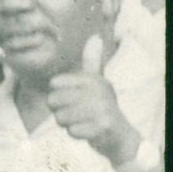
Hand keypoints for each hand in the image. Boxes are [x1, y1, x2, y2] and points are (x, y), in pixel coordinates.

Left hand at [46, 35, 138, 165]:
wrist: (119, 134)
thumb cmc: (101, 107)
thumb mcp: (97, 82)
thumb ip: (92, 62)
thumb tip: (95, 37)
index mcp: (93, 79)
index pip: (54, 84)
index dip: (57, 95)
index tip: (72, 99)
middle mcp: (99, 90)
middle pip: (53, 101)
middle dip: (59, 111)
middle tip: (76, 113)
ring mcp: (102, 108)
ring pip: (60, 117)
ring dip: (67, 123)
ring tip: (82, 121)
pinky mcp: (102, 126)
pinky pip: (71, 131)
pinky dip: (76, 134)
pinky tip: (88, 131)